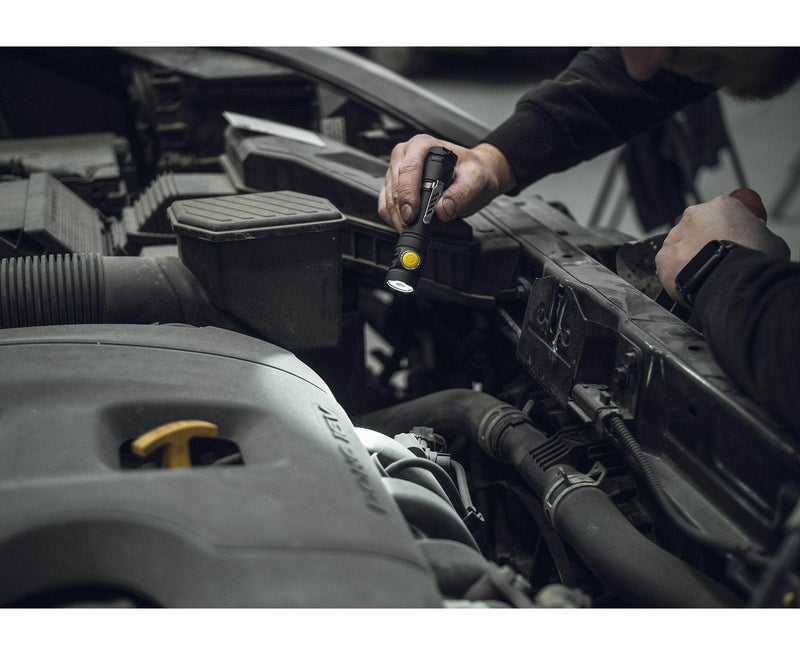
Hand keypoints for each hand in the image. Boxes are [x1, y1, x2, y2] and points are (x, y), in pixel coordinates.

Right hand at [378, 134, 515, 232]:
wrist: (473, 174)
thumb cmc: (471, 171)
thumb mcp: (475, 179)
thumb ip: (461, 194)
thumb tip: (442, 209)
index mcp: (423, 145)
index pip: (408, 170)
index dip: (408, 195)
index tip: (413, 215)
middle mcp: (406, 154)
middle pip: (395, 185)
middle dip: (402, 210)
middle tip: (414, 227)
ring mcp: (397, 170)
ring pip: (387, 197)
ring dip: (397, 217)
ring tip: (412, 228)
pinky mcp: (393, 186)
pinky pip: (385, 205)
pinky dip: (393, 218)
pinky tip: (406, 224)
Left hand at [656, 190, 790, 297]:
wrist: (734, 283)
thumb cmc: (754, 260)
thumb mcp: (771, 240)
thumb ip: (758, 234)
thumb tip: (756, 239)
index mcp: (721, 205)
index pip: (721, 214)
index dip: (727, 229)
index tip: (732, 241)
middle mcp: (693, 215)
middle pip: (697, 228)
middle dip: (704, 242)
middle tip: (716, 259)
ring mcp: (675, 236)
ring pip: (681, 246)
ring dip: (689, 257)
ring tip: (704, 274)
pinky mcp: (662, 258)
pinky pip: (669, 265)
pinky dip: (677, 273)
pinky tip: (691, 281)